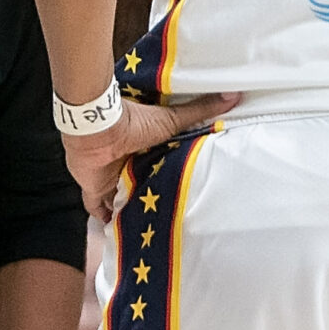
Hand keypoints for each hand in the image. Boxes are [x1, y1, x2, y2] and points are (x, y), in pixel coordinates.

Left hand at [61, 92, 239, 220]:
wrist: (100, 129)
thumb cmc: (134, 122)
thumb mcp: (172, 120)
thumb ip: (199, 111)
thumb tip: (234, 95)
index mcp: (144, 151)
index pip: (156, 169)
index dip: (164, 180)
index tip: (180, 193)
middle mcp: (127, 166)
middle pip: (138, 187)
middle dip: (147, 200)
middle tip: (165, 218)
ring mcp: (109, 180)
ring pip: (120, 201)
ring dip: (129, 212)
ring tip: (145, 232)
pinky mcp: (94, 190)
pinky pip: (99, 210)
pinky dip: (106, 221)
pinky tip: (116, 234)